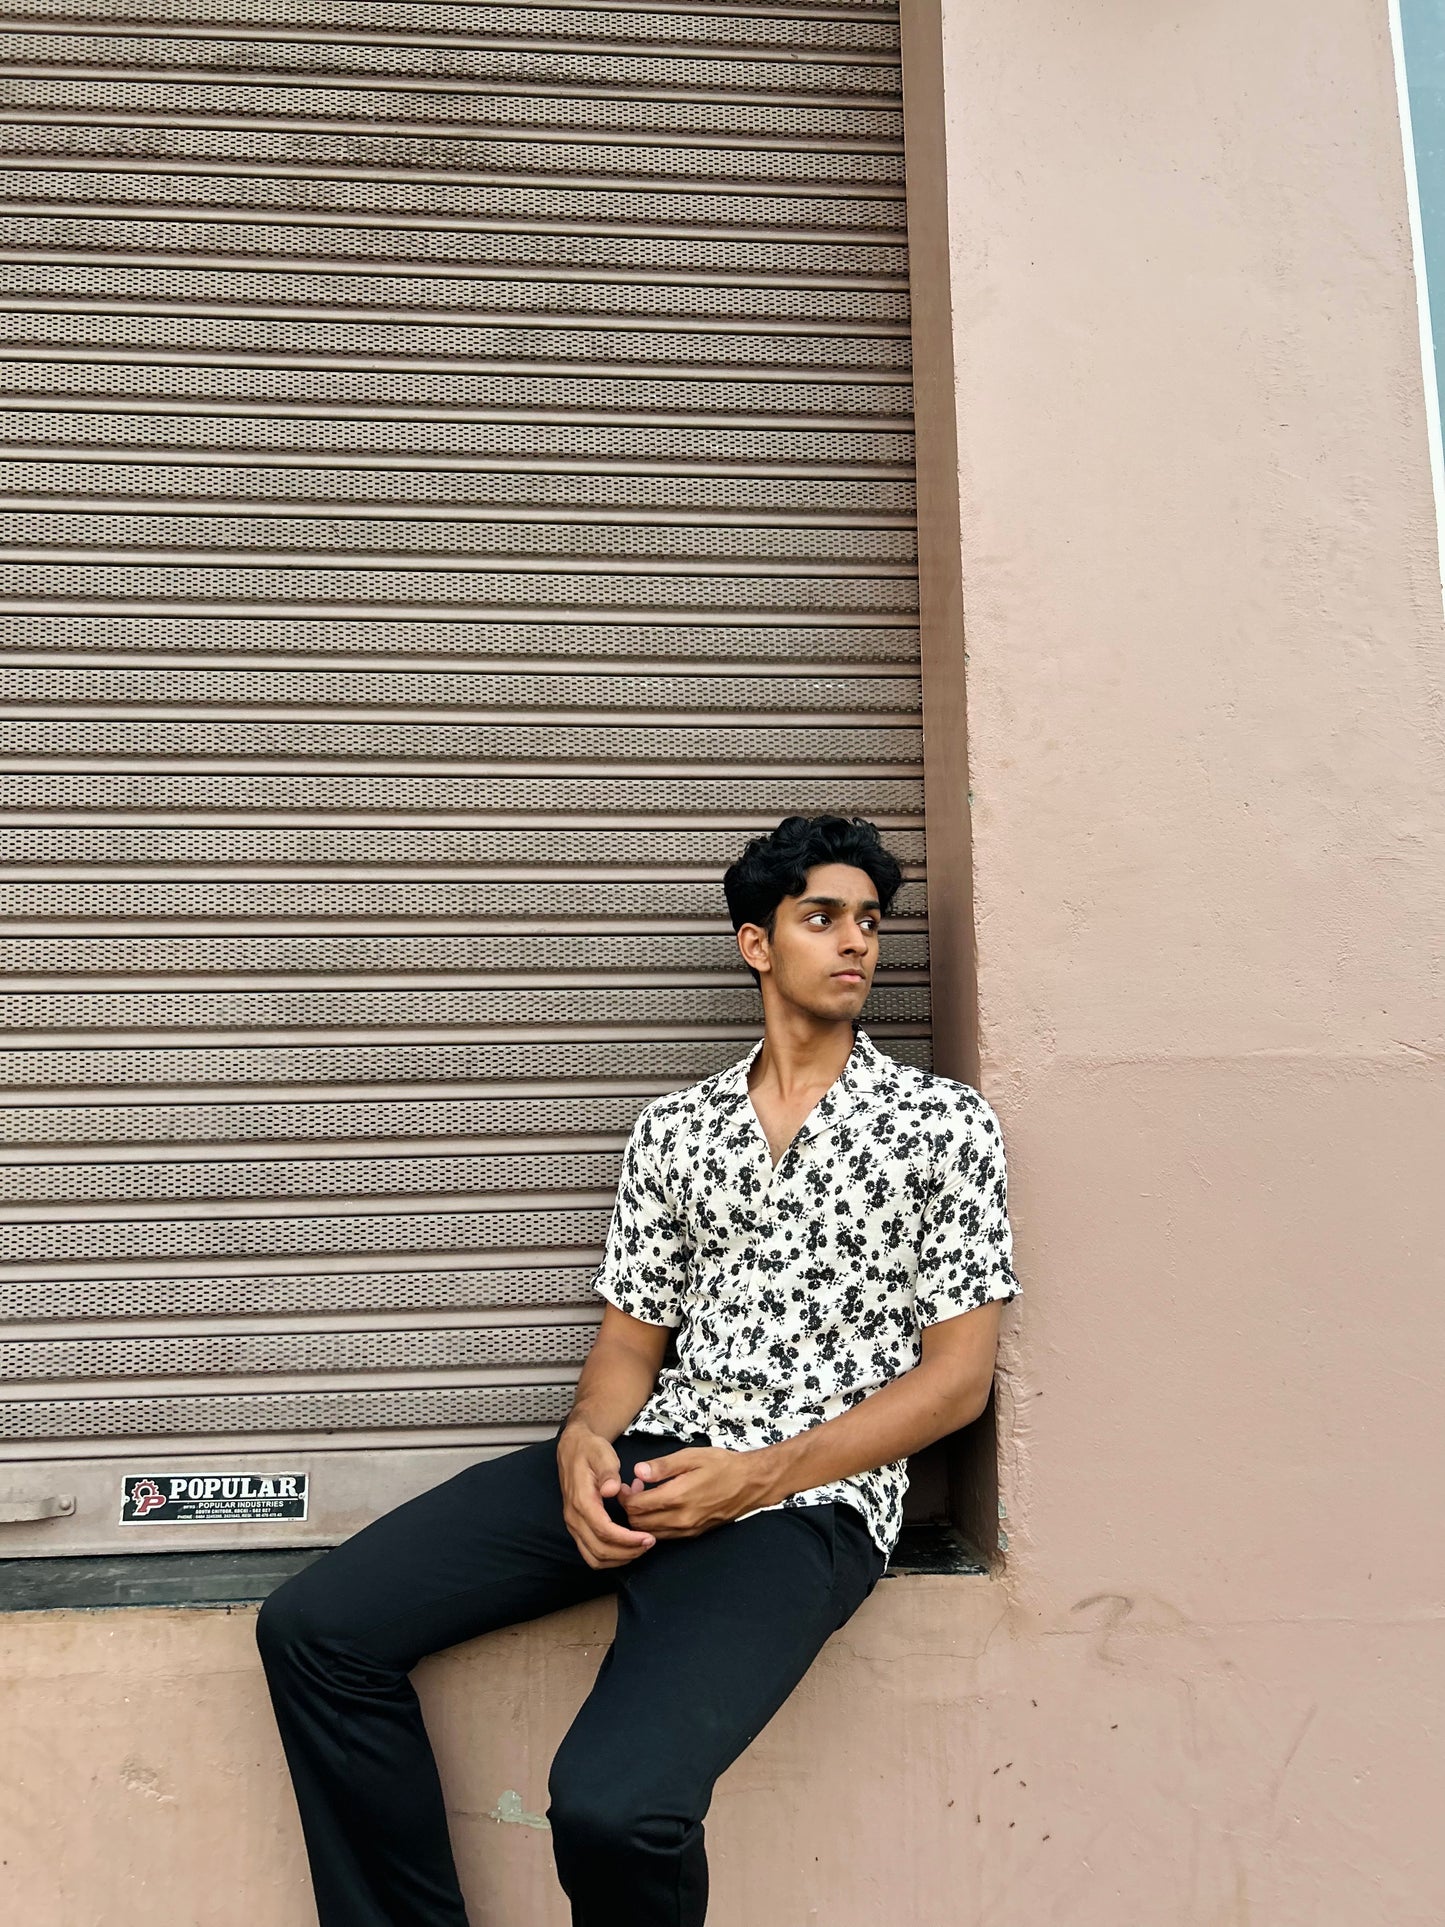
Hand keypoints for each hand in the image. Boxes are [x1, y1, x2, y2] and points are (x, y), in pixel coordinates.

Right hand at [556, 1421, 656, 1569]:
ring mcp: (574, 1526)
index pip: (603, 1531)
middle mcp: (574, 1518)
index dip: (626, 1539)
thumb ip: (608, 1472)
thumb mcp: (602, 1454)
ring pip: (594, 1558)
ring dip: (619, 1559)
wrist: (573, 1449)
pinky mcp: (577, 1529)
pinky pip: (591, 1554)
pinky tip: (628, 1548)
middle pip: (599, 1550)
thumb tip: (611, 1490)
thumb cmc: (590, 1451)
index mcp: (581, 1501)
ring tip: (641, 1547)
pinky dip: (610, 1558)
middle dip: (627, 1552)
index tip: (647, 1537)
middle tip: (650, 1543)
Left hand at [619, 1446, 775, 1539]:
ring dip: (641, 1519)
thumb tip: (637, 1472)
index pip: (635, 1506)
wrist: (750, 1484)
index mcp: (677, 1497)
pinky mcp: (694, 1534)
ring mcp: (687, 1529)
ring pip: (650, 1533)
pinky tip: (660, 1508)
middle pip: (638, 1523)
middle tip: (634, 1490)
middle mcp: (680, 1519)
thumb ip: (662, 1466)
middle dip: (629, 1508)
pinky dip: (655, 1525)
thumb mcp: (691, 1456)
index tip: (623, 1485)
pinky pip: (665, 1535)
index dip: (623, 1496)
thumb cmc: (722, 1465)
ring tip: (646, 1498)